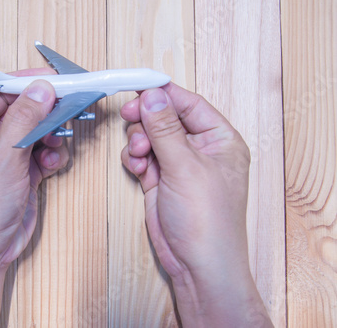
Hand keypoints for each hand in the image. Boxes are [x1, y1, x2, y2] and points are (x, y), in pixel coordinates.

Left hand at [0, 69, 68, 326]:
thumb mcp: (3, 155)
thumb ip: (24, 118)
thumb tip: (41, 87)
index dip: (27, 82)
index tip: (55, 78)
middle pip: (22, 109)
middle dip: (45, 110)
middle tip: (69, 106)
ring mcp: (5, 156)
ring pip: (36, 130)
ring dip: (50, 134)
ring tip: (57, 142)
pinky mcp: (21, 173)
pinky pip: (42, 152)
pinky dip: (51, 154)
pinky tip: (51, 163)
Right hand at [120, 82, 272, 326]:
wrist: (196, 263)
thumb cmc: (207, 220)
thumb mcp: (186, 167)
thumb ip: (165, 129)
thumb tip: (153, 96)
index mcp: (219, 140)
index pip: (189, 104)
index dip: (163, 94)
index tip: (139, 86)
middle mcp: (199, 149)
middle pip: (165, 118)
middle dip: (147, 121)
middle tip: (131, 120)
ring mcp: (178, 165)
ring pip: (150, 136)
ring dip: (139, 142)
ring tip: (141, 157)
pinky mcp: (161, 179)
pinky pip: (142, 156)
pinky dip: (136, 159)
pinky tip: (139, 170)